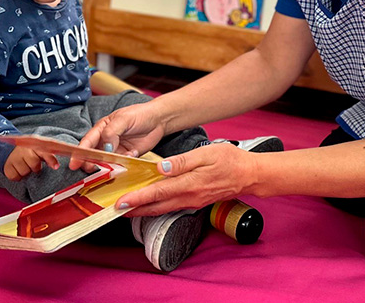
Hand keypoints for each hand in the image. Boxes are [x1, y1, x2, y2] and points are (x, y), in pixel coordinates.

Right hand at [4, 146, 58, 180]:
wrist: (11, 149)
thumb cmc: (30, 153)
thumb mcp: (39, 151)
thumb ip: (48, 157)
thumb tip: (56, 166)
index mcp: (35, 146)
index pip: (44, 152)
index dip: (51, 159)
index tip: (56, 166)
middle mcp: (24, 150)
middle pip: (34, 164)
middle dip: (36, 167)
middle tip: (33, 165)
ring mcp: (14, 157)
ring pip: (24, 171)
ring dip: (26, 172)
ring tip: (25, 166)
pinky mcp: (7, 166)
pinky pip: (14, 176)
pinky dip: (17, 176)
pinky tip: (18, 170)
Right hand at [69, 101, 166, 169]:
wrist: (159, 120)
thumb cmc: (139, 114)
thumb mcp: (124, 119)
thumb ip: (112, 132)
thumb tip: (105, 147)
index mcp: (102, 128)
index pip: (87, 141)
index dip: (79, 152)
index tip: (74, 162)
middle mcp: (107, 140)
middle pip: (93, 154)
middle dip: (89, 162)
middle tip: (89, 168)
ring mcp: (116, 149)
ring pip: (106, 161)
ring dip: (107, 165)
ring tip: (111, 165)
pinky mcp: (127, 156)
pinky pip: (121, 164)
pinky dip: (123, 164)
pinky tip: (130, 155)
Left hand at [116, 143, 257, 216]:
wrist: (249, 175)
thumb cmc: (230, 160)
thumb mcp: (207, 153)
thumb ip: (182, 161)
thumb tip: (161, 167)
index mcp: (189, 184)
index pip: (157, 192)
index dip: (137, 198)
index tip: (121, 202)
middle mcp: (189, 197)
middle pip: (156, 207)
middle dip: (134, 209)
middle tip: (114, 210)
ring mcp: (192, 202)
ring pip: (162, 209)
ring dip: (143, 210)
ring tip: (127, 208)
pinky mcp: (195, 202)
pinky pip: (171, 206)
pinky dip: (157, 206)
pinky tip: (150, 202)